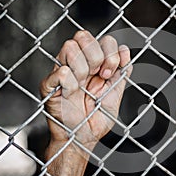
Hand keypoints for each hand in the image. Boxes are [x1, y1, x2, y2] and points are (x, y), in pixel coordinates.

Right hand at [40, 30, 131, 148]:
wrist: (83, 138)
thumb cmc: (96, 118)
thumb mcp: (115, 94)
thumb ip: (122, 73)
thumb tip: (125, 50)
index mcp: (94, 64)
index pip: (103, 39)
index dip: (110, 52)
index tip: (110, 73)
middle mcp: (78, 64)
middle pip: (84, 36)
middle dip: (97, 56)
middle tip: (100, 77)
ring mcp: (62, 72)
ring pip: (70, 47)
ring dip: (83, 69)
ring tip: (83, 87)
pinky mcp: (49, 85)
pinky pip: (60, 71)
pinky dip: (70, 83)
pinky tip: (71, 94)